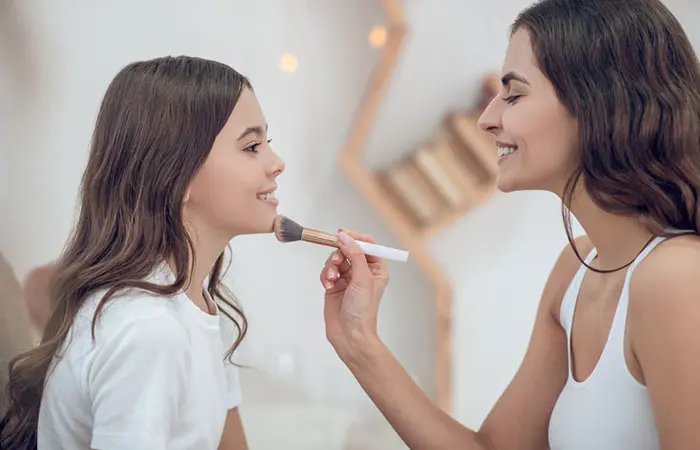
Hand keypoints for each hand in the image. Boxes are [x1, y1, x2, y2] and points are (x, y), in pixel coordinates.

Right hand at [320, 230, 389, 357]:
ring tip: (332, 278)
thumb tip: (345, 237)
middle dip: (339, 254)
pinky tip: (328, 285)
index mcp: (376, 268)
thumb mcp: (362, 279)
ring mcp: (348, 278)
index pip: (367, 244)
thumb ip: (354, 255)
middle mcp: (362, 271)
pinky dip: (325, 275)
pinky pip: (327, 270)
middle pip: (348, 249)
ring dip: (331, 266)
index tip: (343, 235)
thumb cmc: (363, 312)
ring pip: (335, 259)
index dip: (355, 237)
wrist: (349, 334)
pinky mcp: (335, 284)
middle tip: (337, 261)